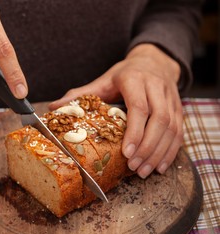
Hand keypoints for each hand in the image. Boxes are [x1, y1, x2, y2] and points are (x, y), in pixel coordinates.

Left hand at [49, 44, 183, 178]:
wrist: (153, 61)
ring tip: (144, 171)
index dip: (134, 132)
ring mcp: (171, 97)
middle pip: (159, 120)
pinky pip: (180, 131)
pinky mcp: (179, 107)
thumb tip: (53, 108)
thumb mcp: (102, 80)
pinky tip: (160, 165)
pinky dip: (171, 150)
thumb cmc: (124, 75)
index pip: (139, 107)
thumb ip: (80, 94)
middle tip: (134, 167)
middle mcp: (156, 87)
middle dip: (148, 147)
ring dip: (159, 152)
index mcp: (135, 79)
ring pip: (172, 127)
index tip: (126, 153)